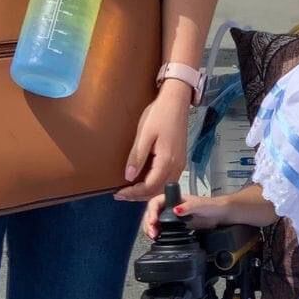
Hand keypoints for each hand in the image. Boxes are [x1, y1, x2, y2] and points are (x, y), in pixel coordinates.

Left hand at [115, 84, 190, 202]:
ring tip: (130, 191)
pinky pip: (167, 180)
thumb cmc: (159, 115)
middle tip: (121, 194)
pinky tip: (144, 181)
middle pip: (157, 190)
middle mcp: (176, 166)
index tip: (118, 193)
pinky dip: (155, 185)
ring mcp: (180, 164)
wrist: (176, 102)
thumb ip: (137, 157)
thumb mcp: (144, 134)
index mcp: (167, 161)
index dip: (133, 193)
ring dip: (147, 192)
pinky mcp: (179, 160)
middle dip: (138, 196)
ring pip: (163, 187)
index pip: (150, 186)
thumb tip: (129, 177)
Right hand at [142, 189, 226, 238]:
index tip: (153, 221)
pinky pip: (161, 229)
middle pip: (152, 212)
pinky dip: (157, 233)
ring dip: (150, 229)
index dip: (152, 211)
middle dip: (148, 222)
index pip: (156, 202)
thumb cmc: (213, 206)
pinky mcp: (175, 226)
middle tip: (152, 233)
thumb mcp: (201, 205)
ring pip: (155, 221)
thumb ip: (189, 207)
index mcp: (175, 198)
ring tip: (153, 237)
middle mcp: (171, 206)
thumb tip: (176, 210)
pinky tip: (157, 238)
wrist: (222, 216)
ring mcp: (172, 217)